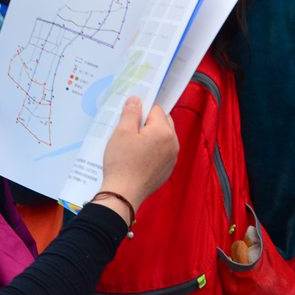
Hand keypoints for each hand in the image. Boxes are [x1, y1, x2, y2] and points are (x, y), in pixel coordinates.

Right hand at [98, 96, 178, 210]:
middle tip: (129, 130)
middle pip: (162, 122)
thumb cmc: (122, 163)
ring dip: (150, 136)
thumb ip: (131, 112)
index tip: (130, 115)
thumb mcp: (122, 132)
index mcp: (164, 131)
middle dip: (147, 122)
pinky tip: (137, 157)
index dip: (141, 110)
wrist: (123, 195)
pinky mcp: (167, 169)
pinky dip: (152, 150)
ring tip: (132, 145)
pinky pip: (162, 152)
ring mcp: (172, 158)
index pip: (155, 109)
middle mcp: (173, 143)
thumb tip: (137, 99)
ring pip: (163, 137)